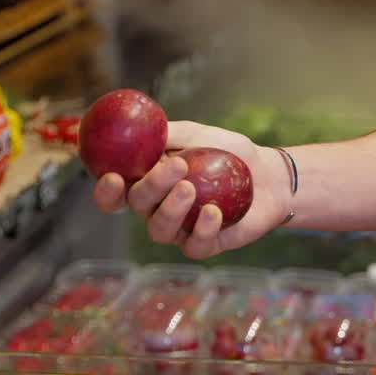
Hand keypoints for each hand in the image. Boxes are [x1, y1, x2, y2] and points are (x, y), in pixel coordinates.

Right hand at [92, 121, 291, 258]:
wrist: (268, 175)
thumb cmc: (228, 152)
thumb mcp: (198, 134)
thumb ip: (168, 133)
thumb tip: (142, 128)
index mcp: (148, 182)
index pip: (116, 193)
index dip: (106, 191)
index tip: (113, 177)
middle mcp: (158, 208)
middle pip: (137, 206)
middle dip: (151, 187)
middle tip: (177, 167)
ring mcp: (180, 229)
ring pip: (159, 230)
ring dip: (171, 210)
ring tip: (191, 188)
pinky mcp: (205, 244)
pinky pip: (194, 246)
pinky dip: (202, 230)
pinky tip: (213, 212)